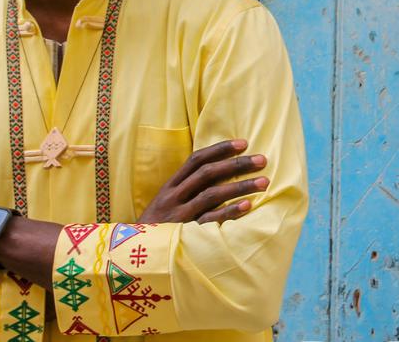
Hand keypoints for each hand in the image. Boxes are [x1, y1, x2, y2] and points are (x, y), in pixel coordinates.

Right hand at [138, 139, 267, 223]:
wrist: (134, 254)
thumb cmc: (156, 228)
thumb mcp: (165, 203)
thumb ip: (185, 189)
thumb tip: (217, 174)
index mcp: (170, 185)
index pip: (196, 159)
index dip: (220, 149)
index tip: (243, 143)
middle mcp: (174, 196)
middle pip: (208, 174)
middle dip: (236, 164)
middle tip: (262, 159)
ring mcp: (179, 215)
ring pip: (211, 194)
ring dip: (240, 186)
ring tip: (264, 181)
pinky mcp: (185, 235)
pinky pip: (210, 221)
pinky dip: (229, 212)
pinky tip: (248, 206)